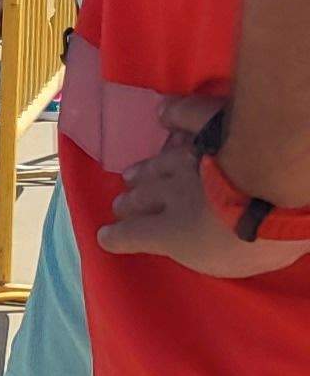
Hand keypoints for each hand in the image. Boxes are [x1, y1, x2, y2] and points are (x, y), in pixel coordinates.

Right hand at [99, 94, 309, 278]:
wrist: (269, 189)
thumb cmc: (252, 238)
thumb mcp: (226, 262)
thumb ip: (205, 252)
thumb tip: (197, 245)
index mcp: (170, 231)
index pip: (132, 234)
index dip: (117, 236)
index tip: (106, 237)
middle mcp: (171, 193)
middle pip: (143, 197)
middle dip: (130, 202)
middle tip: (121, 204)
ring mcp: (190, 160)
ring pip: (159, 164)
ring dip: (145, 170)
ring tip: (132, 174)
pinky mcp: (212, 130)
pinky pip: (186, 117)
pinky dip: (174, 115)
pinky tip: (164, 114)